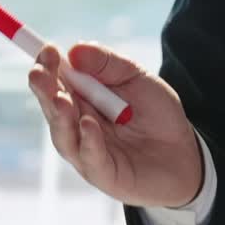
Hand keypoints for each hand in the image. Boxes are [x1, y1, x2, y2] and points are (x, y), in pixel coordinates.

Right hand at [27, 41, 202, 208]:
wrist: (185, 154)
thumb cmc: (157, 114)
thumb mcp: (137, 78)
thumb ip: (108, 64)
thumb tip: (74, 49)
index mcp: (80, 97)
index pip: (54, 80)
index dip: (47, 65)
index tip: (47, 49)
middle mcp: (76, 124)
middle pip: (51, 106)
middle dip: (44, 88)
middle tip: (40, 73)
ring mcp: (87, 151)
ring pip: (63, 136)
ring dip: (60, 117)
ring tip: (61, 99)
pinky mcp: (104, 174)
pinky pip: (90, 159)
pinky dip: (88, 142)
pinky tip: (89, 125)